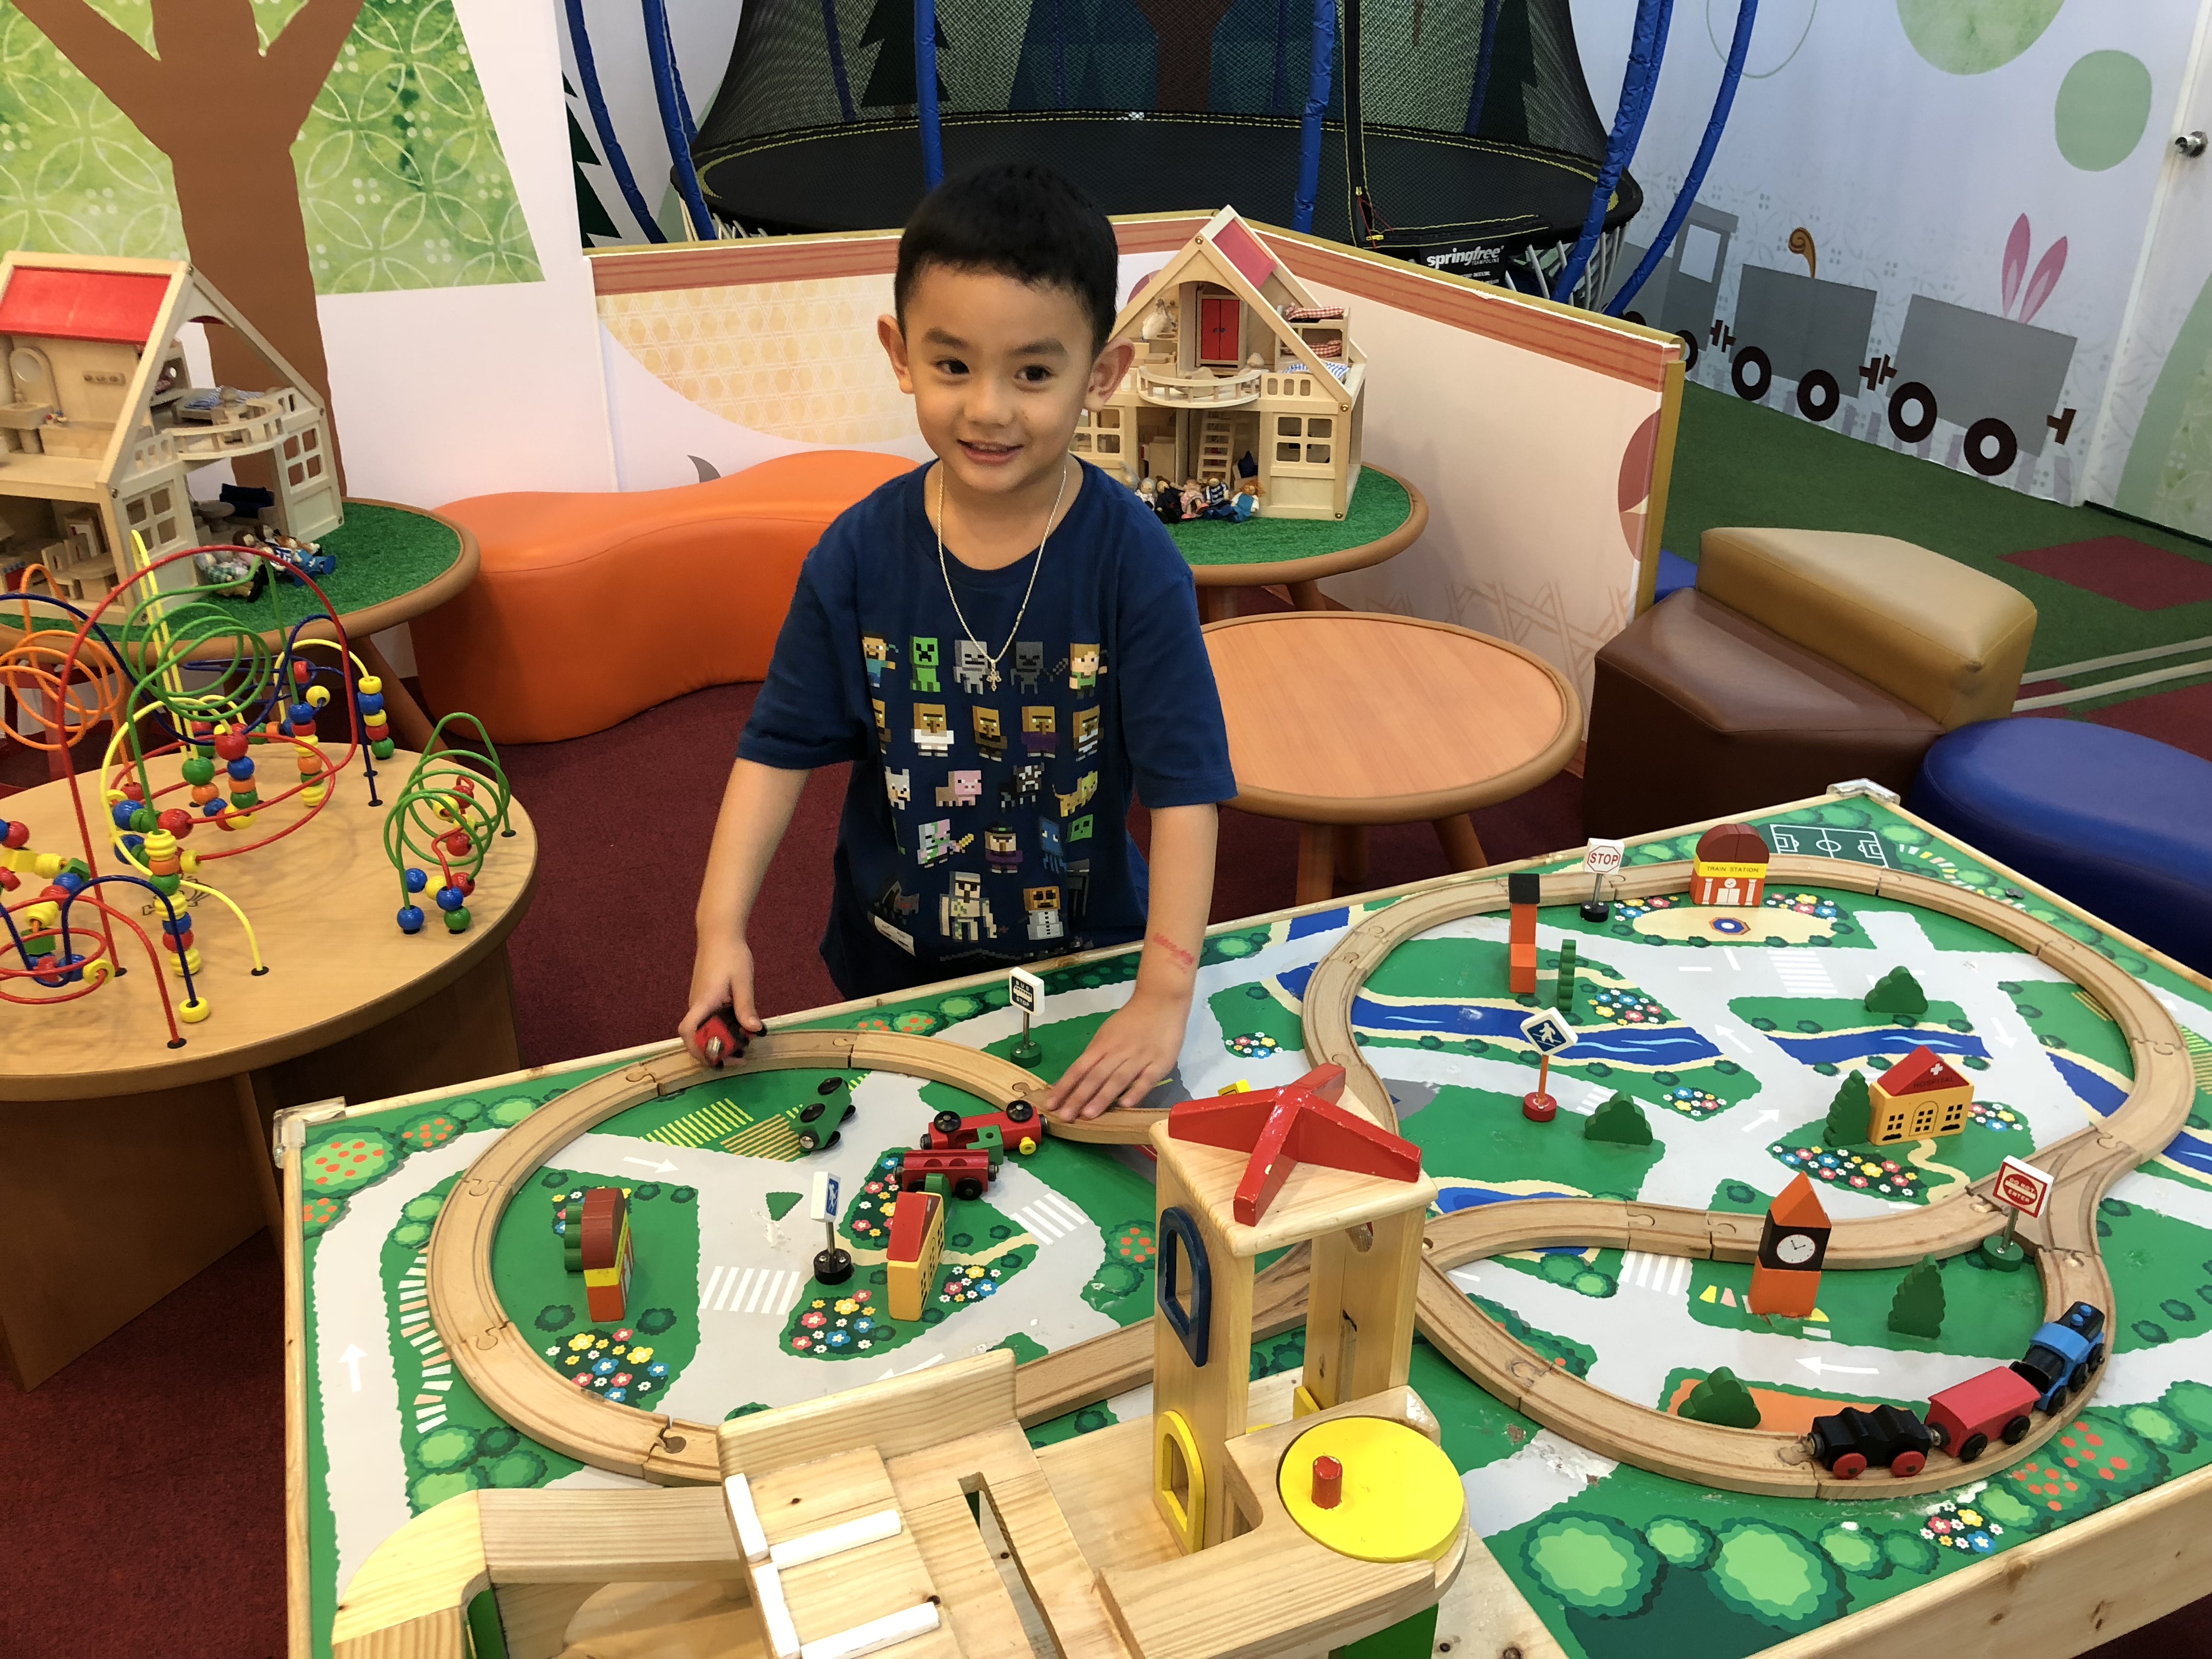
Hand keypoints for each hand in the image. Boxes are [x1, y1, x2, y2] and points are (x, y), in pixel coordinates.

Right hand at [680, 934, 762, 1062]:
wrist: (719, 935)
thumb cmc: (731, 956)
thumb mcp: (743, 982)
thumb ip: (746, 1007)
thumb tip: (754, 1031)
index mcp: (703, 1002)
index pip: (688, 1030)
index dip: (697, 1049)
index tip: (717, 1061)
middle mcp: (696, 1005)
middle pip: (697, 1036)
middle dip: (715, 1051)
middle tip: (741, 1058)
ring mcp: (699, 1002)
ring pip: (704, 1029)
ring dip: (720, 1041)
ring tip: (744, 1046)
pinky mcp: (705, 999)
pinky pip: (709, 1020)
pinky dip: (721, 1029)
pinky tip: (739, 1029)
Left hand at [1043, 986, 1189, 1120]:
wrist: (1161, 1000)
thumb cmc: (1131, 1020)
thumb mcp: (1107, 1033)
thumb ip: (1096, 1056)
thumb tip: (1076, 1079)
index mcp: (1102, 1045)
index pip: (1079, 1068)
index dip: (1065, 1086)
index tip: (1051, 1104)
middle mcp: (1118, 1051)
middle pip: (1095, 1076)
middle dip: (1078, 1097)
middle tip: (1065, 1117)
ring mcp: (1140, 1057)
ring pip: (1118, 1079)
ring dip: (1102, 1097)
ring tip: (1088, 1115)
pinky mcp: (1160, 1062)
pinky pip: (1147, 1079)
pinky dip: (1136, 1091)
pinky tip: (1125, 1105)